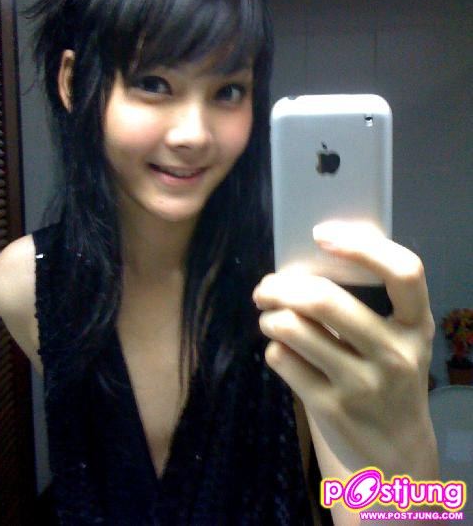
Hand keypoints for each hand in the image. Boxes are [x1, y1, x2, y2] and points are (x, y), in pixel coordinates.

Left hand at [253, 221, 437, 478]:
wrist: (397, 448)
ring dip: (270, 316)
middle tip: (266, 287)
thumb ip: (371, 301)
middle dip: (280, 286)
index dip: (361, 247)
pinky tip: (282, 350)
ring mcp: (362, 385)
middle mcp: (394, 354)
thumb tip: (312, 255)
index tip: (321, 235)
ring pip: (292, 329)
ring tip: (270, 316)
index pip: (404, 272)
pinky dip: (273, 347)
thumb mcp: (400, 337)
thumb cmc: (391, 374)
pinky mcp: (331, 408)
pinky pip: (281, 359)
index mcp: (416, 325)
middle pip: (323, 301)